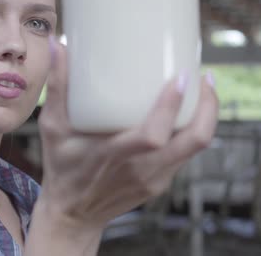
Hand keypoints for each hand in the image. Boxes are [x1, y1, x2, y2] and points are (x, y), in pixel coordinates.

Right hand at [36, 38, 218, 232]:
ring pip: (197, 147)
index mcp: (113, 156)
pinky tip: (186, 111)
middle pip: (194, 141)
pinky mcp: (161, 183)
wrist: (73, 215)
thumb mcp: (52, 129)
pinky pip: (186, 154)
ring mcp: (155, 180)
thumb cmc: (62, 168)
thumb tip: (57, 44)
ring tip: (203, 87)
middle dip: (208, 107)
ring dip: (206, 116)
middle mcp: (141, 170)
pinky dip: (193, 130)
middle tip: (205, 76)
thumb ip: (58, 88)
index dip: (171, 107)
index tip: (180, 77)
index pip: (153, 136)